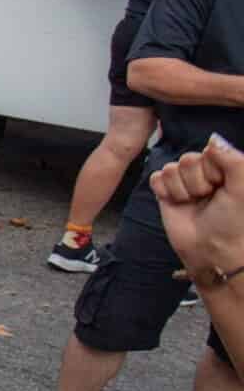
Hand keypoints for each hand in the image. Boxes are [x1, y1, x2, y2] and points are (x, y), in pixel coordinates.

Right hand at [149, 135, 243, 279]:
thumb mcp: (242, 188)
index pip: (209, 152)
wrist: (213, 251)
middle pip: (187, 159)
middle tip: (207, 198)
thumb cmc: (234, 221)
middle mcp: (205, 173)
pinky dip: (165, 191)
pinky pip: (156, 178)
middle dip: (196, 182)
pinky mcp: (166, 193)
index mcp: (226, 169)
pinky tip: (177, 203)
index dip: (213, 170)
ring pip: (171, 169)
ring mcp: (184, 183)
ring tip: (194, 204)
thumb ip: (232, 159)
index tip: (222, 187)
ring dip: (182, 190)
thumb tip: (213, 139)